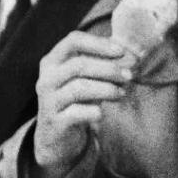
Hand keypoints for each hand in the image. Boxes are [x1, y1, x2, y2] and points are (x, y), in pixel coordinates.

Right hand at [32, 31, 135, 175]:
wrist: (56, 137)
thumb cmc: (75, 101)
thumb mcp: (85, 80)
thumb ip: (102, 66)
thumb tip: (131, 57)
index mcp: (52, 62)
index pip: (73, 41)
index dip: (98, 43)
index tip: (120, 51)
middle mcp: (46, 79)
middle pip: (78, 65)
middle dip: (108, 69)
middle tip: (129, 76)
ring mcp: (49, 100)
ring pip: (79, 88)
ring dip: (106, 89)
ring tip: (122, 93)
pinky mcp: (55, 121)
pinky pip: (78, 112)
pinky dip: (94, 111)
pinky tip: (101, 113)